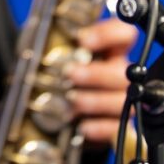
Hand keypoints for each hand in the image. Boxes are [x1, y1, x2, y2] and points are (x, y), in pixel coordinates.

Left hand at [68, 17, 136, 143]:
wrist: (61, 114)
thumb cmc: (62, 77)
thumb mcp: (61, 56)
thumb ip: (60, 46)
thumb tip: (40, 40)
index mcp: (110, 50)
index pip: (124, 34)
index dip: (108, 34)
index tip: (83, 40)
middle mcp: (120, 73)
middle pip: (123, 72)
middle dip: (96, 73)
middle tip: (70, 73)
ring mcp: (123, 101)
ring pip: (122, 101)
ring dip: (96, 100)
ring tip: (72, 99)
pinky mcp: (119, 127)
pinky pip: (117, 128)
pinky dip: (100, 128)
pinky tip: (82, 126)